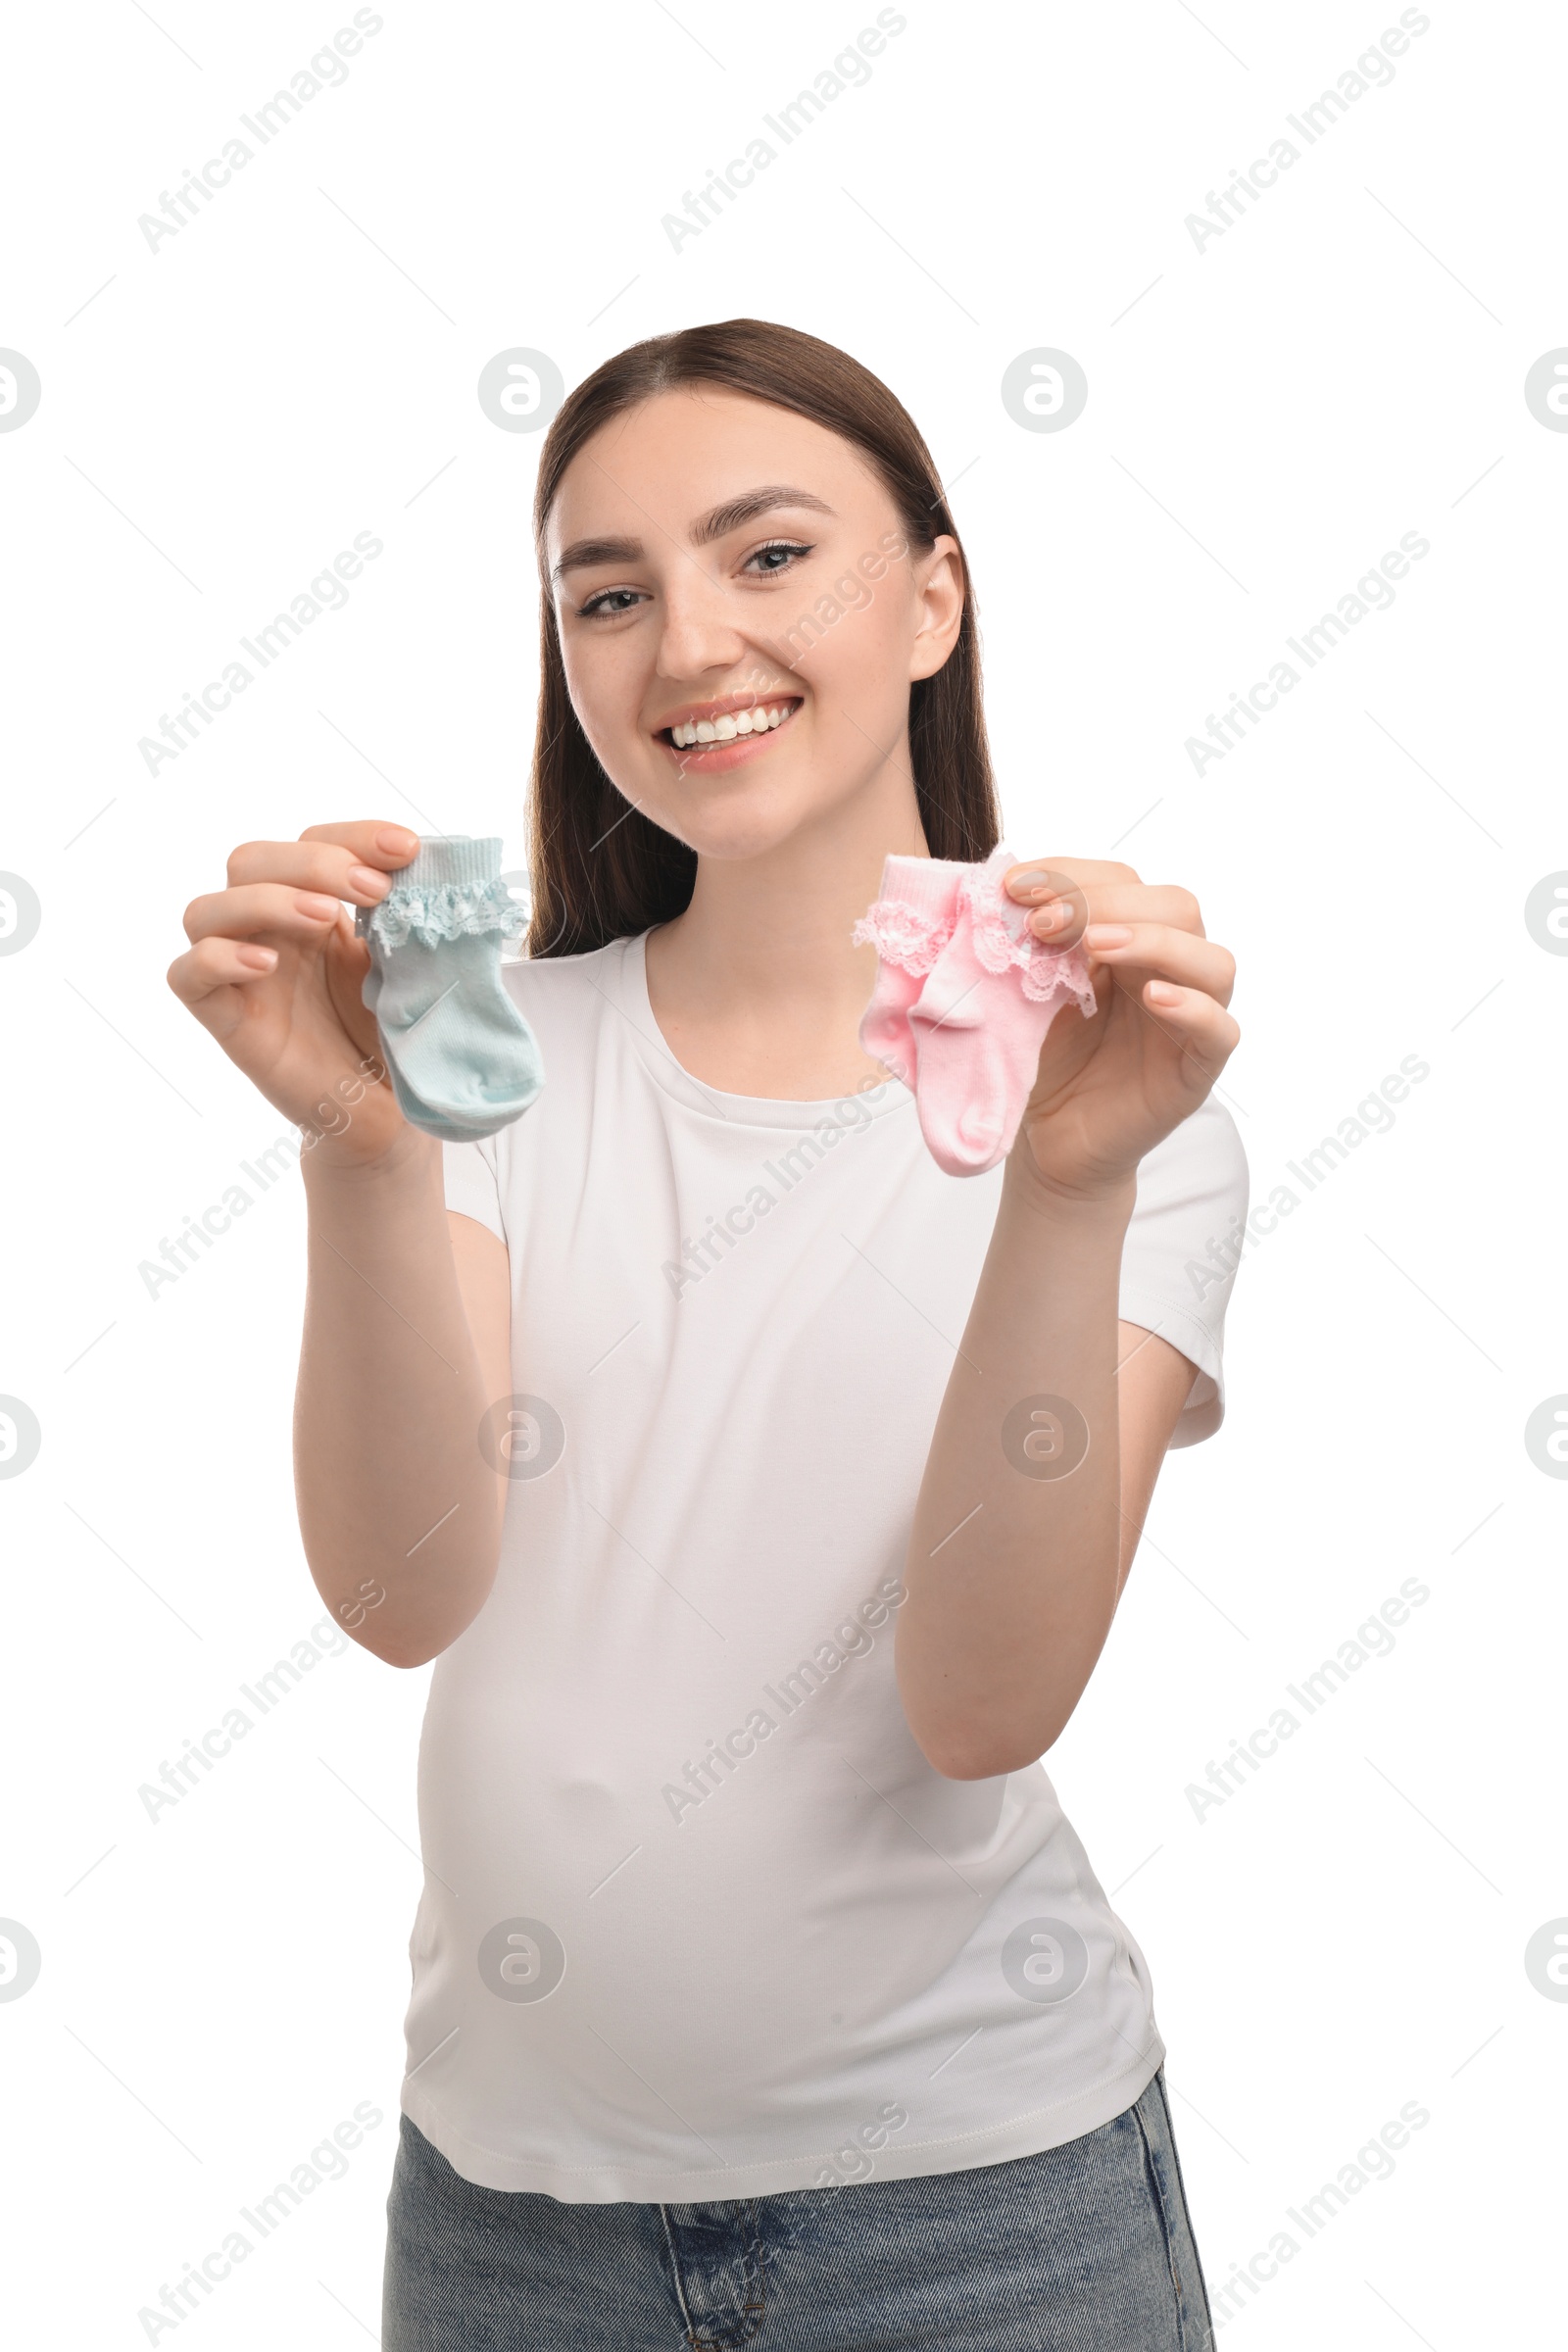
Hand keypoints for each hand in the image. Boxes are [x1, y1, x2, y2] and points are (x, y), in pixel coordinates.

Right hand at [166, 820, 419, 1166]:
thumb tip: (433, 863)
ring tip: (324, 919)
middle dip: (313, 862)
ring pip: (207, 910)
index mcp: (316, 907)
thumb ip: (408, 916)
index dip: (355, 836)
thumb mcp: (409, 964)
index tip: (406, 848)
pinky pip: (187, 975)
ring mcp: (241, 974)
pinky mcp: (224, 1020)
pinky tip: (266, 965)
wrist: (387, 1111)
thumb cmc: (394, 1035)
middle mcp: (269, 932)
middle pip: (251, 861)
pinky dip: (218, 958)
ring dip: (266, 901)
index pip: (314, 843)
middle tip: (374, 889)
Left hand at [1003, 857, 1238, 1202]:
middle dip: (1107, 902)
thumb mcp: (1028, 993)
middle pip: (1175, 908)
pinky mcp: (1196, 1070)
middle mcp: (1168, 972)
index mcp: (1129, 942)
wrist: (1047, 1140)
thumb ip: (1030, 947)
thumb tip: (1003, 893)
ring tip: (1096, 945)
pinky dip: (1193, 1007)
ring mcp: (1188, 1021)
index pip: (1123, 883)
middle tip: (1044, 922)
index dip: (1072, 875)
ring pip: (1212, 962)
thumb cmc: (1041, 1061)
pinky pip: (1220, 1030)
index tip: (1015, 886)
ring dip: (1154, 941)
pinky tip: (1151, 998)